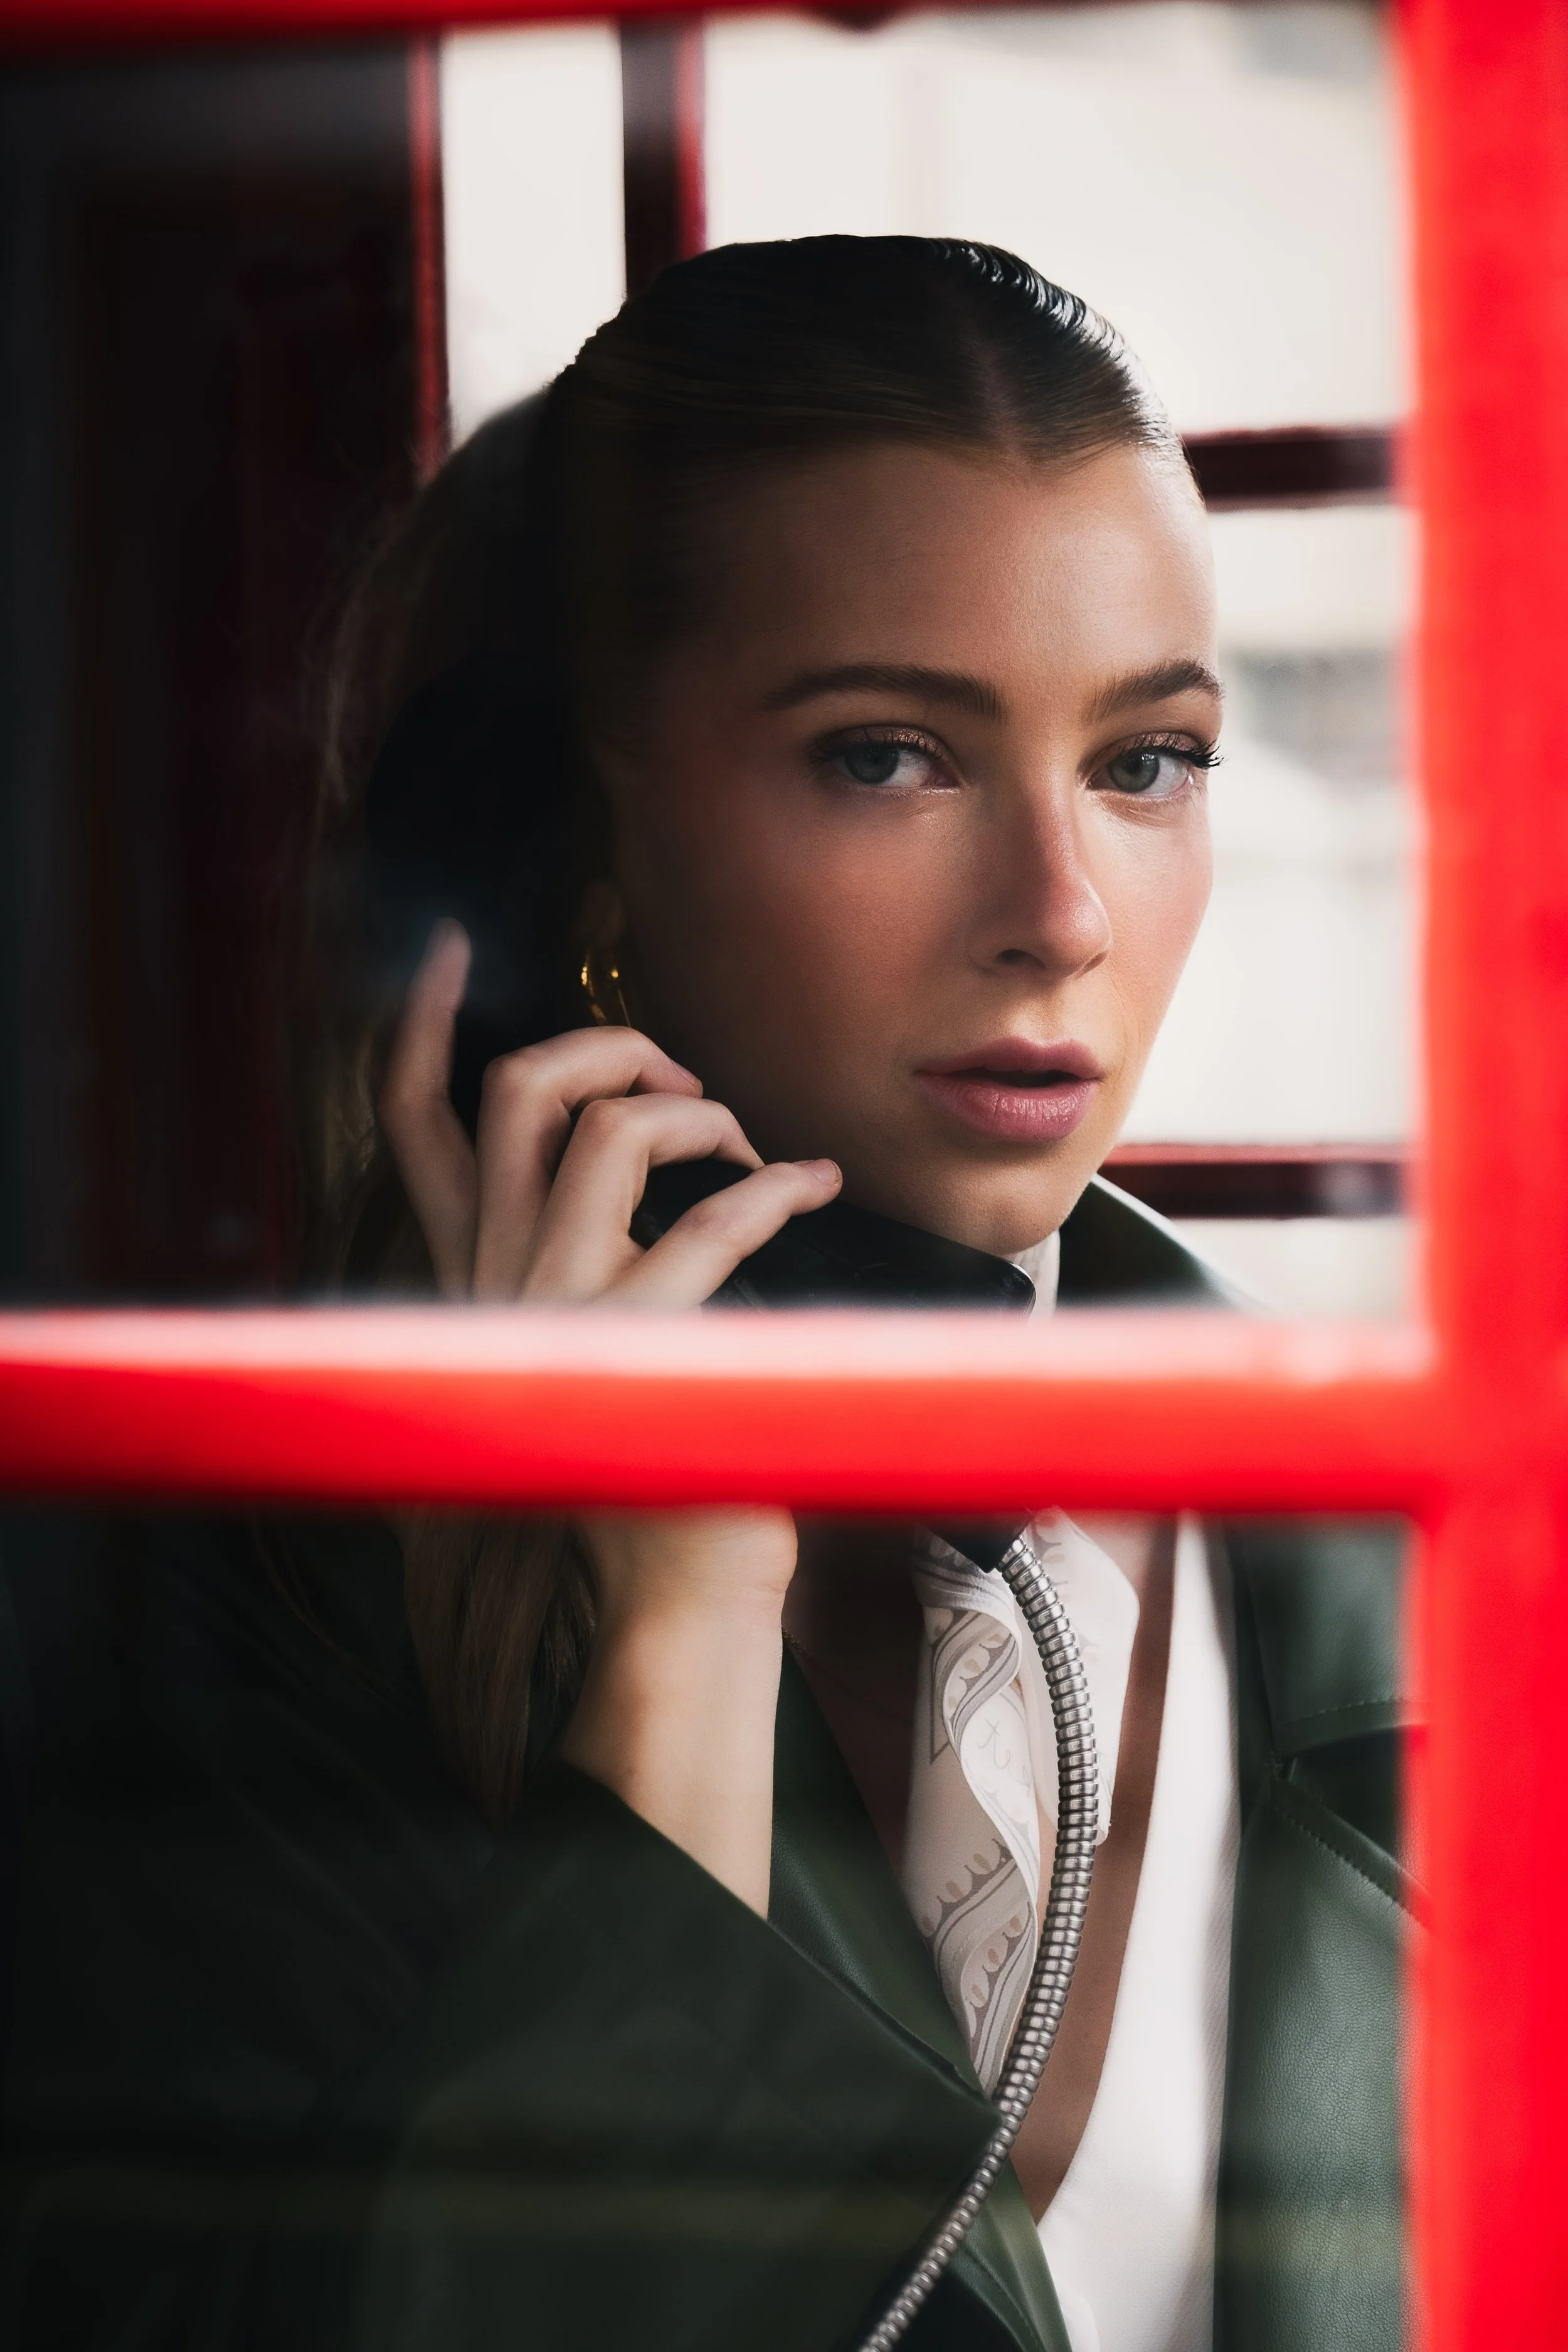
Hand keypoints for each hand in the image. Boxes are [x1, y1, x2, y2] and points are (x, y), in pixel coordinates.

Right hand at [380, 922, 837, 1909]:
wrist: (666, 1599)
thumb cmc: (643, 1459)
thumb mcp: (580, 1337)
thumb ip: (573, 1244)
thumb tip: (627, 1129)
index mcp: (471, 1274)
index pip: (409, 1124)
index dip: (423, 1024)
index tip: (451, 946)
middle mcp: (493, 1281)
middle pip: (518, 1092)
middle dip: (607, 1047)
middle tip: (674, 1075)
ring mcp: (556, 1310)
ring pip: (604, 1132)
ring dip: (695, 1113)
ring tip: (747, 1143)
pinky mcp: (636, 1345)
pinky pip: (711, 1220)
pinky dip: (778, 1185)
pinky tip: (817, 1184)